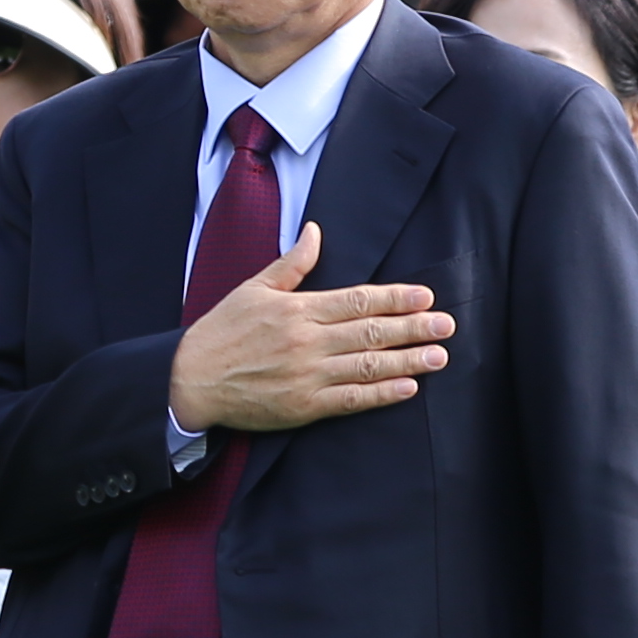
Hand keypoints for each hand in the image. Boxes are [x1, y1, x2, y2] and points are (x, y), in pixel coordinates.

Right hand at [166, 231, 452, 435]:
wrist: (191, 380)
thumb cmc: (222, 332)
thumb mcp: (254, 288)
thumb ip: (292, 263)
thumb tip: (316, 231)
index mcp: (298, 310)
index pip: (358, 300)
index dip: (395, 298)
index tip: (425, 296)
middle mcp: (307, 341)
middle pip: (371, 332)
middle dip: (413, 328)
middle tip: (446, 325)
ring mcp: (307, 376)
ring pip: (368, 366)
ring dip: (408, 361)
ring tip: (439, 356)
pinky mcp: (303, 406)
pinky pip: (351, 399)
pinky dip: (381, 394)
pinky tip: (407, 388)